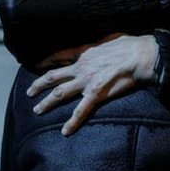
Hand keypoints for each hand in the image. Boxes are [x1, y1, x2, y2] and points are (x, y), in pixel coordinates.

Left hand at [27, 35, 157, 134]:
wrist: (140, 55)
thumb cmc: (129, 45)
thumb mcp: (108, 38)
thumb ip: (98, 44)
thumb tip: (98, 45)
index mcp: (84, 54)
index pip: (60, 56)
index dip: (46, 60)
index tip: (36, 64)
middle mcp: (81, 68)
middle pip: (54, 77)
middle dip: (39, 85)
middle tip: (29, 92)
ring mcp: (87, 82)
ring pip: (60, 93)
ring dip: (47, 102)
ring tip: (37, 110)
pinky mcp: (96, 94)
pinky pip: (81, 110)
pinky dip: (72, 122)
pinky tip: (65, 131)